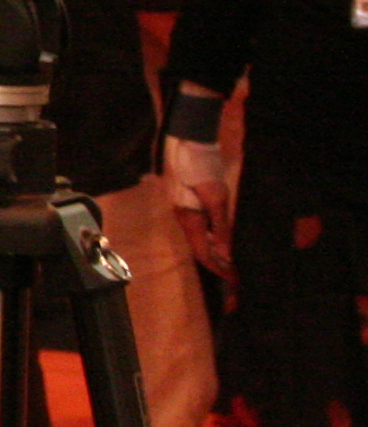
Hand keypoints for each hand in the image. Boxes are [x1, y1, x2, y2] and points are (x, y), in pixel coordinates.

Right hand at [164, 136, 236, 276]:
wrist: (189, 147)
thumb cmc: (203, 173)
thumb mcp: (216, 200)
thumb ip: (220, 227)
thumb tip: (226, 252)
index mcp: (190, 222)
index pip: (203, 254)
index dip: (219, 268)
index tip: (235, 279)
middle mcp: (187, 221)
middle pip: (201, 249)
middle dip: (219, 263)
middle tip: (239, 273)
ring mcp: (188, 212)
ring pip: (202, 239)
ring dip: (218, 252)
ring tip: (236, 259)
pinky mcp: (192, 205)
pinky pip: (203, 229)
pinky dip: (215, 238)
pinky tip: (226, 239)